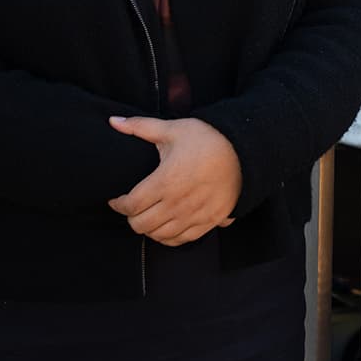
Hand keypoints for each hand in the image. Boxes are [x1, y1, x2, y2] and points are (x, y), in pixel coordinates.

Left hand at [107, 116, 241, 246]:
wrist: (246, 150)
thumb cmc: (208, 138)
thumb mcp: (173, 129)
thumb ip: (140, 127)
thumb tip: (114, 121)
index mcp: (166, 181)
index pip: (131, 205)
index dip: (118, 204)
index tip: (116, 199)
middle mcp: (178, 203)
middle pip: (141, 225)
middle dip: (131, 217)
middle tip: (132, 207)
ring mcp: (194, 215)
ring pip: (159, 236)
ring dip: (149, 228)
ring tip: (148, 216)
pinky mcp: (209, 221)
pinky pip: (181, 240)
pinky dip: (169, 237)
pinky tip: (166, 225)